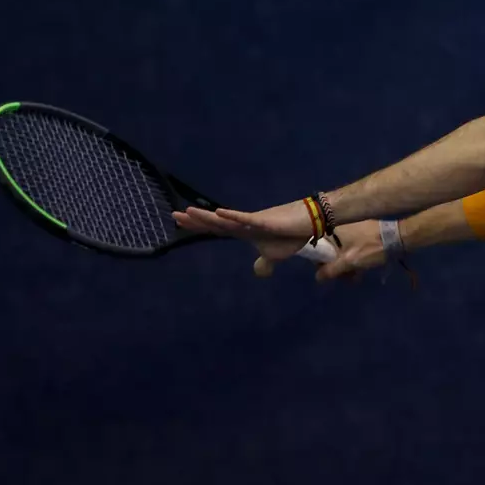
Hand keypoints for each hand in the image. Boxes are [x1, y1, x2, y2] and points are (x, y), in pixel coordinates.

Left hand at [173, 200, 316, 273]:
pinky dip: (232, 216)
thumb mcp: (275, 254)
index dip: (199, 226)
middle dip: (196, 220)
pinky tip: (218, 212)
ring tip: (188, 212)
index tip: (180, 221)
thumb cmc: (291, 235)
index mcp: (244, 231)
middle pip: (216, 222)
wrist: (311, 222)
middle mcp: (244, 224)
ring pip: (226, 219)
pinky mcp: (265, 220)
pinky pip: (246, 218)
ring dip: (208, 217)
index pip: (217, 229)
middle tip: (174, 216)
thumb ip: (265, 262)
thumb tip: (259, 272)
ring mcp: (253, 221)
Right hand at [310, 220, 395, 283]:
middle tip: (345, 279)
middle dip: (337, 267)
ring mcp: (353, 229)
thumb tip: (318, 278)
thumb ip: (331, 270)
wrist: (398, 237)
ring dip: (347, 265)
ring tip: (355, 279)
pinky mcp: (363, 233)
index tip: (327, 272)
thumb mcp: (349, 262)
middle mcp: (340, 227)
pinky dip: (355, 258)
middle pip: (331, 250)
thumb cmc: (371, 248)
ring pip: (343, 250)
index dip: (320, 261)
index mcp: (333, 229)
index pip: (318, 246)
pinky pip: (353, 247)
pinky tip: (361, 272)